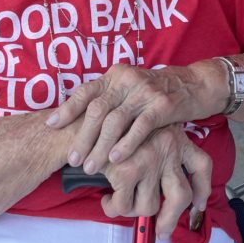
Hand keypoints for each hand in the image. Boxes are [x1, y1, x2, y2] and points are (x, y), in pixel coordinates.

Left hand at [47, 62, 222, 174]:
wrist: (192, 84)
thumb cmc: (154, 93)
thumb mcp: (129, 89)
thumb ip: (109, 100)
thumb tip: (77, 122)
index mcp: (115, 75)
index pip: (86, 91)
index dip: (67, 108)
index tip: (51, 125)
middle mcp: (127, 79)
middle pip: (97, 109)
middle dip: (83, 136)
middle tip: (73, 160)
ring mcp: (144, 91)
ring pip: (115, 120)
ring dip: (100, 146)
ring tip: (91, 167)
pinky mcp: (162, 104)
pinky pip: (140, 126)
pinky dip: (126, 144)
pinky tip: (116, 159)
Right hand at [101, 125, 211, 238]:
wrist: (90, 117)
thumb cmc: (119, 126)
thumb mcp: (149, 128)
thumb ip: (163, 150)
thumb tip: (169, 189)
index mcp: (176, 137)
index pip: (202, 165)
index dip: (203, 188)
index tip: (198, 204)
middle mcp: (167, 148)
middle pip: (180, 197)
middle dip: (171, 219)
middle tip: (162, 229)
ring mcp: (149, 160)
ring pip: (149, 207)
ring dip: (134, 210)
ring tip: (123, 201)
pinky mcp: (126, 171)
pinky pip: (124, 207)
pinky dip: (114, 208)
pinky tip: (108, 199)